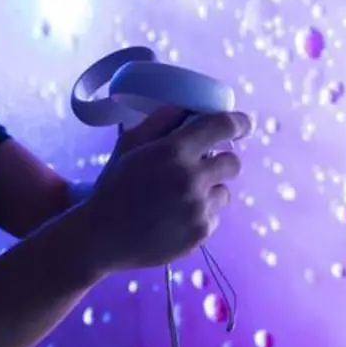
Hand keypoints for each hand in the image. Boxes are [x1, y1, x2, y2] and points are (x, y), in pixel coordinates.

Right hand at [80, 108, 252, 271]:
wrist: (102, 238)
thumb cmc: (114, 187)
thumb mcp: (129, 146)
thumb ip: (160, 121)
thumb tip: (187, 108)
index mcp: (173, 151)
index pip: (222, 126)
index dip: (238, 122)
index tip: (243, 125)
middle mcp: (191, 178)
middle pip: (233, 162)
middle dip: (220, 160)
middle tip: (200, 166)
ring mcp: (198, 208)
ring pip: (224, 191)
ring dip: (209, 190)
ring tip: (180, 197)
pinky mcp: (201, 232)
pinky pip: (214, 216)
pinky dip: (201, 214)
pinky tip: (175, 217)